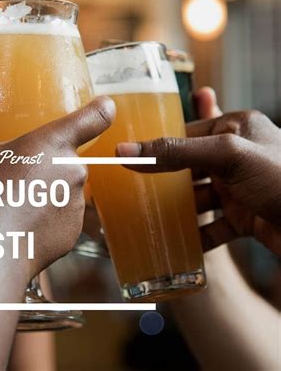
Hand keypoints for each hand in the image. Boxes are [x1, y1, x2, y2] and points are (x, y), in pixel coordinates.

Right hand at [0, 97, 114, 278]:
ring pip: (63, 189)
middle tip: (15, 176)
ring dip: (44, 192)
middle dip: (44, 165)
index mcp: (54, 143)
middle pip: (65, 159)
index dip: (101, 109)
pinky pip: (62, 218)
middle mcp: (74, 171)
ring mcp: (77, 204)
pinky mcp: (74, 233)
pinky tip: (20, 224)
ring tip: (13, 203)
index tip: (104, 106)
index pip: (94, 117)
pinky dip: (45, 219)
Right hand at [116, 90, 280, 254]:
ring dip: (178, 212)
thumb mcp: (227, 155)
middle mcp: (237, 156)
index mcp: (235, 128)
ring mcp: (242, 188)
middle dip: (163, 181)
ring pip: (198, 199)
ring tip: (148, 220)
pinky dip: (197, 236)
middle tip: (132, 191)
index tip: (127, 156)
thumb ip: (175, 151)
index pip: (185, 132)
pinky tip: (179, 246)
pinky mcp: (247, 218)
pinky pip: (214, 226)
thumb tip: (125, 150)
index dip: (157, 144)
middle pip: (188, 167)